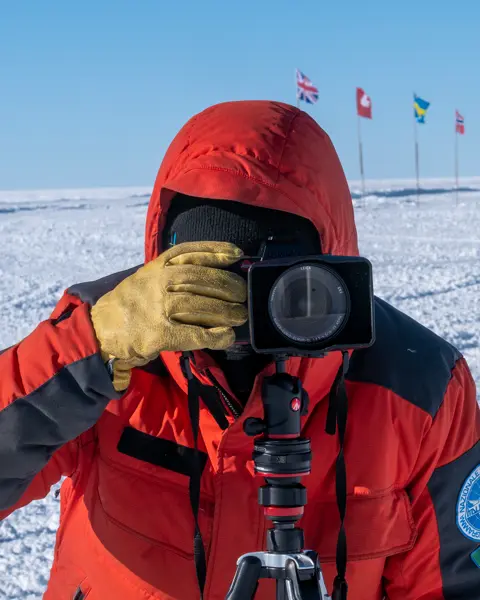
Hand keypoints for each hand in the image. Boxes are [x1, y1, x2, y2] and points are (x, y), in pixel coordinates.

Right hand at [90, 241, 247, 389]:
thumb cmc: (132, 302)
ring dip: (226, 311)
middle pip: (200, 278)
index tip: (237, 254)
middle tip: (243, 295)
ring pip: (200, 305)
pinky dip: (214, 336)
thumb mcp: (148, 277)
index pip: (190, 252)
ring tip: (240, 315)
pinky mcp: (157, 334)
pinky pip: (193, 334)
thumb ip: (174, 272)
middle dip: (227, 285)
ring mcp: (157, 308)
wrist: (100, 329)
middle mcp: (157, 282)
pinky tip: (226, 336)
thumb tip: (217, 273)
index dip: (216, 251)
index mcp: (156, 266)